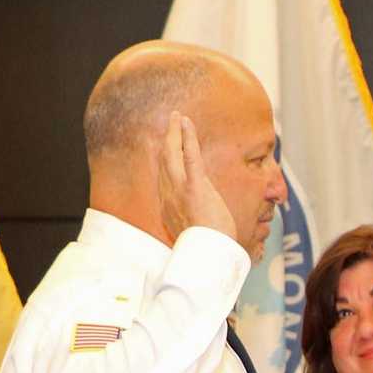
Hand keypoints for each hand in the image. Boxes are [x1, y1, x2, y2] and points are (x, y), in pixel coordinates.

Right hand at [157, 111, 235, 242]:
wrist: (208, 256)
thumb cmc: (206, 248)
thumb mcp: (195, 232)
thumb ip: (192, 217)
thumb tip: (199, 212)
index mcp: (169, 207)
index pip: (164, 178)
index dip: (166, 161)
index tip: (167, 149)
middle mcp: (169, 196)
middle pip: (164, 162)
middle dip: (167, 140)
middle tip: (170, 123)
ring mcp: (179, 190)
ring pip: (172, 154)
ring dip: (175, 133)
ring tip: (177, 117)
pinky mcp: (194, 187)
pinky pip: (188, 156)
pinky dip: (186, 137)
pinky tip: (185, 122)